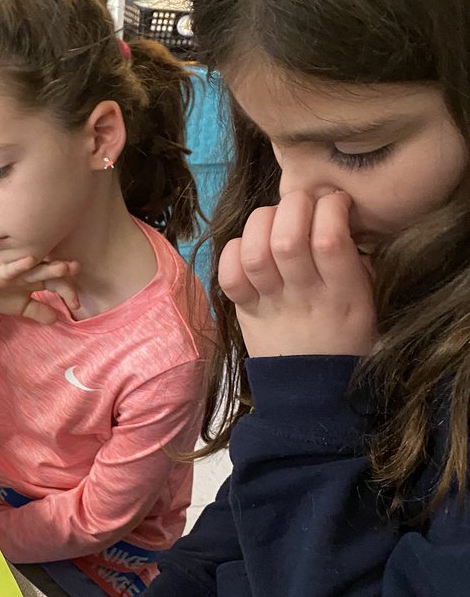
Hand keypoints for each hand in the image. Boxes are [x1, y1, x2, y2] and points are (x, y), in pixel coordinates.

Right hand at [0, 255, 79, 325]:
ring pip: (35, 268)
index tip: (76, 305)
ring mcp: (16, 271)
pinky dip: (21, 265)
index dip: (68, 292)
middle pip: (50, 273)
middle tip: (76, 269)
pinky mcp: (1, 272)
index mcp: (36, 280)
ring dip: (49, 267)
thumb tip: (57, 319)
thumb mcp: (22, 307)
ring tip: (64, 267)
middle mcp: (29, 273)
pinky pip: (12, 268)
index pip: (57, 284)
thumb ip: (39, 311)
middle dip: (63, 273)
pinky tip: (31, 260)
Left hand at [218, 190, 376, 357]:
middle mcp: (304, 297)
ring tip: (274, 218)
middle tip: (302, 204)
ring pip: (255, 251)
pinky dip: (233, 250)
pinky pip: (229, 273)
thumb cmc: (344, 340)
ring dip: (262, 221)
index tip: (336, 203)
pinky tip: (249, 246)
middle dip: (294, 205)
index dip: (331, 207)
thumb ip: (357, 263)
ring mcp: (270, 304)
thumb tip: (339, 219)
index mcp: (344, 294)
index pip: (331, 239)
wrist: (311, 393)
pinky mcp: (243, 310)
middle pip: (288, 238)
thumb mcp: (368, 303)